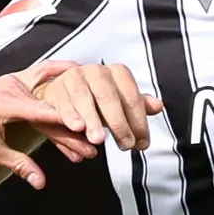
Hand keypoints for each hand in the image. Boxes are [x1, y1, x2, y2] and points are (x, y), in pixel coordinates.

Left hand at [0, 70, 100, 190]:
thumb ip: (17, 163)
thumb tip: (40, 182)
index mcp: (4, 102)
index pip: (46, 112)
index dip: (69, 125)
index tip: (90, 137)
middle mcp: (11, 88)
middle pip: (52, 108)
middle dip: (74, 129)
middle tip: (95, 147)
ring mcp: (13, 83)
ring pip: (50, 98)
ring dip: (70, 115)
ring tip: (92, 134)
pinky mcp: (14, 84)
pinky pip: (43, 85)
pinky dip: (61, 94)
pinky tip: (81, 91)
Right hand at [23, 59, 157, 151]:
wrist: (63, 92)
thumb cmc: (95, 100)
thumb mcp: (120, 103)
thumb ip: (137, 106)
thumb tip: (157, 106)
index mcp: (116, 72)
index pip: (131, 96)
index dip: (138, 121)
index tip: (141, 142)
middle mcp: (95, 71)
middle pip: (108, 97)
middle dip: (118, 123)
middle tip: (125, 144)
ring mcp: (74, 77)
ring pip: (84, 98)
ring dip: (92, 120)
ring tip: (98, 139)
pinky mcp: (56, 88)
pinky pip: (63, 103)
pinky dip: (69, 116)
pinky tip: (77, 128)